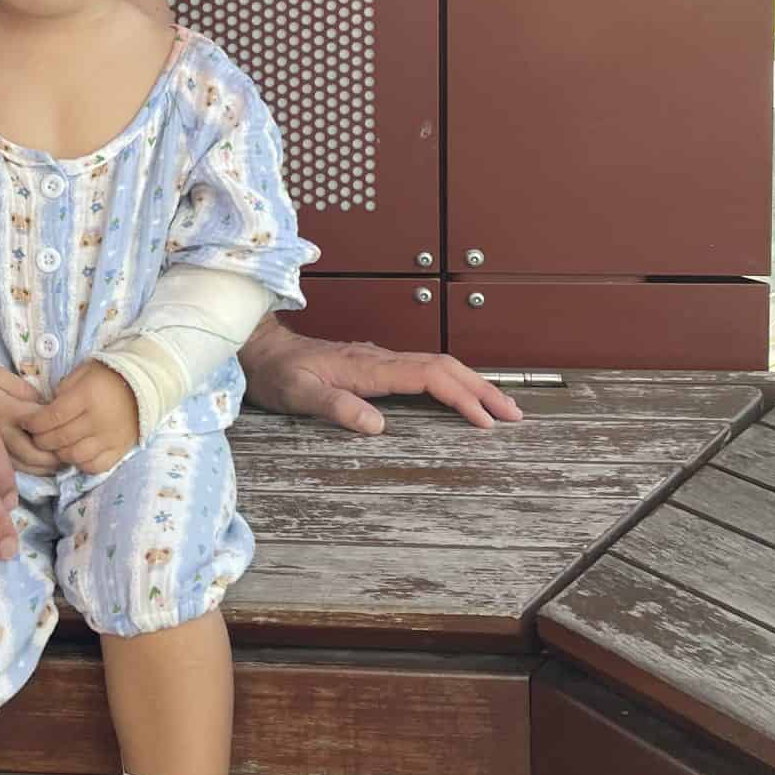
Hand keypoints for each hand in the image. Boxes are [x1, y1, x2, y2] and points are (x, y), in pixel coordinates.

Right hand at [0, 363, 61, 475]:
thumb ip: (24, 390)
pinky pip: (16, 473)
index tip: (72, 426)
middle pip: (36, 455)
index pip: (41, 425)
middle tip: (72, 450)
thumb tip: (47, 407)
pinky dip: (34, 471)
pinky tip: (43, 465)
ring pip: (28, 468)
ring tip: (60, 459)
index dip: (60, 428)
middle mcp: (0, 436)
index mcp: (6, 411)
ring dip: (49, 467)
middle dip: (58, 456)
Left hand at [25, 361, 140, 474]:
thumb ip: (63, 390)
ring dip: (58, 453)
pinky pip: (95, 466)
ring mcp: (109, 439)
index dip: (34, 423)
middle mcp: (97, 421)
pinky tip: (75, 454)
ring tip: (54, 446)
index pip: (52, 416)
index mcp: (87, 397)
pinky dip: (80, 464)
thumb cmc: (108, 376)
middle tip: (35, 436)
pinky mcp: (119, 451)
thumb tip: (46, 410)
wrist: (145, 385)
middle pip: (60, 438)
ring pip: (74, 456)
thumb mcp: (83, 372)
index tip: (26, 423)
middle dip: (41, 440)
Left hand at [239, 319, 522, 435]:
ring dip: (472, 384)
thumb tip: (377, 424)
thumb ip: (336, 407)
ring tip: (500, 408)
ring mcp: (380, 360)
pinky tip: (460, 396)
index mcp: (369, 366)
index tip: (485, 420)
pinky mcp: (376, 365)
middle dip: (482, 389)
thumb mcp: (298, 394)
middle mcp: (380, 359)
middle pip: (444, 366)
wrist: (259, 350)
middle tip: (515, 416)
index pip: (428, 375)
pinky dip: (452, 382)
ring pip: (438, 365)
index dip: (460, 396)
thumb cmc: (276, 374)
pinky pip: (425, 370)